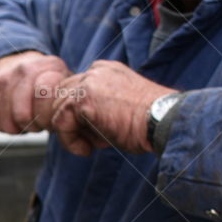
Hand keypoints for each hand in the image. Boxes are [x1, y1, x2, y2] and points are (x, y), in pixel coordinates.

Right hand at [0, 51, 70, 132]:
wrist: (19, 63)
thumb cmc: (46, 83)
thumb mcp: (64, 88)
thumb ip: (68, 103)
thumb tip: (69, 125)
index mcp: (50, 67)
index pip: (44, 99)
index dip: (47, 120)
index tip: (50, 121)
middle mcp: (25, 68)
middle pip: (23, 116)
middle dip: (32, 126)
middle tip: (37, 122)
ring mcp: (4, 76)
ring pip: (8, 123)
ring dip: (18, 128)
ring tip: (25, 119)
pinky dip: (4, 126)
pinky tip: (12, 117)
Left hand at [50, 60, 176, 155]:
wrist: (163, 121)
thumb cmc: (148, 122)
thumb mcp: (118, 108)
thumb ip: (96, 108)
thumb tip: (73, 124)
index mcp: (104, 70)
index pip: (73, 92)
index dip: (79, 118)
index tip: (97, 135)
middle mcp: (94, 72)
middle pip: (61, 99)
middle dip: (72, 124)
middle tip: (93, 142)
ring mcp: (87, 84)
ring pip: (58, 112)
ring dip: (73, 133)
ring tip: (97, 144)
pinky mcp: (81, 100)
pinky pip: (60, 123)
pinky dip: (70, 141)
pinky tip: (88, 150)